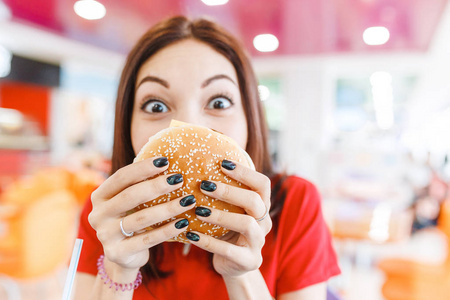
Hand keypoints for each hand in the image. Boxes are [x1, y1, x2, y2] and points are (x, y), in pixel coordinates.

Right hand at [88, 157, 194, 270]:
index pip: (121, 177)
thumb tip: (168, 161)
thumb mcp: (130, 202)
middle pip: (130, 196)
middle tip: (179, 179)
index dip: (143, 168)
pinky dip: (168, 230)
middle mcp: (98, 215)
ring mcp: (105, 235)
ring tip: (188, 201)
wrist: (123, 256)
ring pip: (141, 218)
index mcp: (100, 196)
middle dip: (156, 186)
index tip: (166, 161)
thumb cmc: (131, 219)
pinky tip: (184, 223)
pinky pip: (148, 239)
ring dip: (168, 208)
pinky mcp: (117, 253)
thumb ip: (140, 184)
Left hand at [188, 159, 271, 276]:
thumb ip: (222, 192)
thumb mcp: (230, 210)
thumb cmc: (228, 230)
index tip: (222, 163)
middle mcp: (264, 222)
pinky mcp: (249, 261)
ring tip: (198, 210)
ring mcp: (258, 243)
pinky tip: (191, 234)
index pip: (262, 184)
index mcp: (262, 206)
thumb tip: (198, 158)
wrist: (234, 266)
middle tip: (204, 185)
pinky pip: (229, 250)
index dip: (244, 172)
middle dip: (229, 191)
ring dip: (220, 216)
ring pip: (246, 224)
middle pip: (254, 201)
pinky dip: (208, 241)